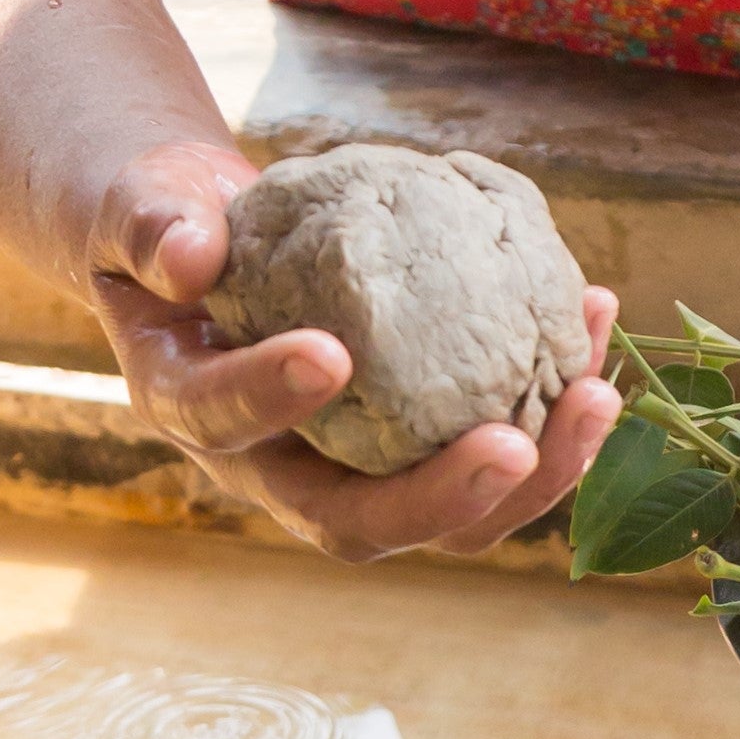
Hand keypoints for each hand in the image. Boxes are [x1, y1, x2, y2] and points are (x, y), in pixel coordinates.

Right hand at [89, 142, 622, 561]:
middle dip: (443, 498)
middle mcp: (280, 468)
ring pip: (454, 516)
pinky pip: (499, 448)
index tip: (328, 354)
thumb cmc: (176, 225)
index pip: (224, 424)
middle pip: (362, 525)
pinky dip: (555, 403)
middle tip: (511, 444)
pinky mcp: (423, 442)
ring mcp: (362, 467)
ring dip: (537, 471)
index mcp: (196, 414)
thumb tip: (191, 253)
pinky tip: (595, 316)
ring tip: (596, 394)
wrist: (217, 247)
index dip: (271, 399)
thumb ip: (151, 226)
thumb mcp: (143, 212)